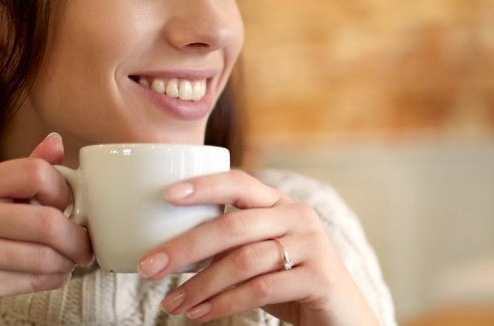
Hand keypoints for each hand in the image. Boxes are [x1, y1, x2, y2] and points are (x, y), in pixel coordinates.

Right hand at [0, 134, 93, 325]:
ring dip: (67, 262)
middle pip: (47, 221)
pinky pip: (33, 281)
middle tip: (84, 246)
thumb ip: (20, 174)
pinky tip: (51, 276)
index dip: (64, 191)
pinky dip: (53, 280)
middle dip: (77, 237)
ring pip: (45, 256)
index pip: (35, 173)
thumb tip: (56, 143)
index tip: (70, 207)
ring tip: (68, 262)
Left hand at [139, 170, 377, 325]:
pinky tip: (200, 314)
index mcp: (281, 204)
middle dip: (185, 246)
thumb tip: (168, 249)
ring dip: (200, 285)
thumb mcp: (260, 259)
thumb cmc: (291, 286)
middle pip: (233, 225)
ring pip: (243, 261)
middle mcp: (298, 216)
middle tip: (149, 266)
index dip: (203, 185)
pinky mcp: (319, 277)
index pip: (239, 182)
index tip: (165, 195)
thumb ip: (229, 246)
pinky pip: (260, 289)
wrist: (343, 319)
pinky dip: (224, 304)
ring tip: (171, 304)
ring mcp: (312, 245)